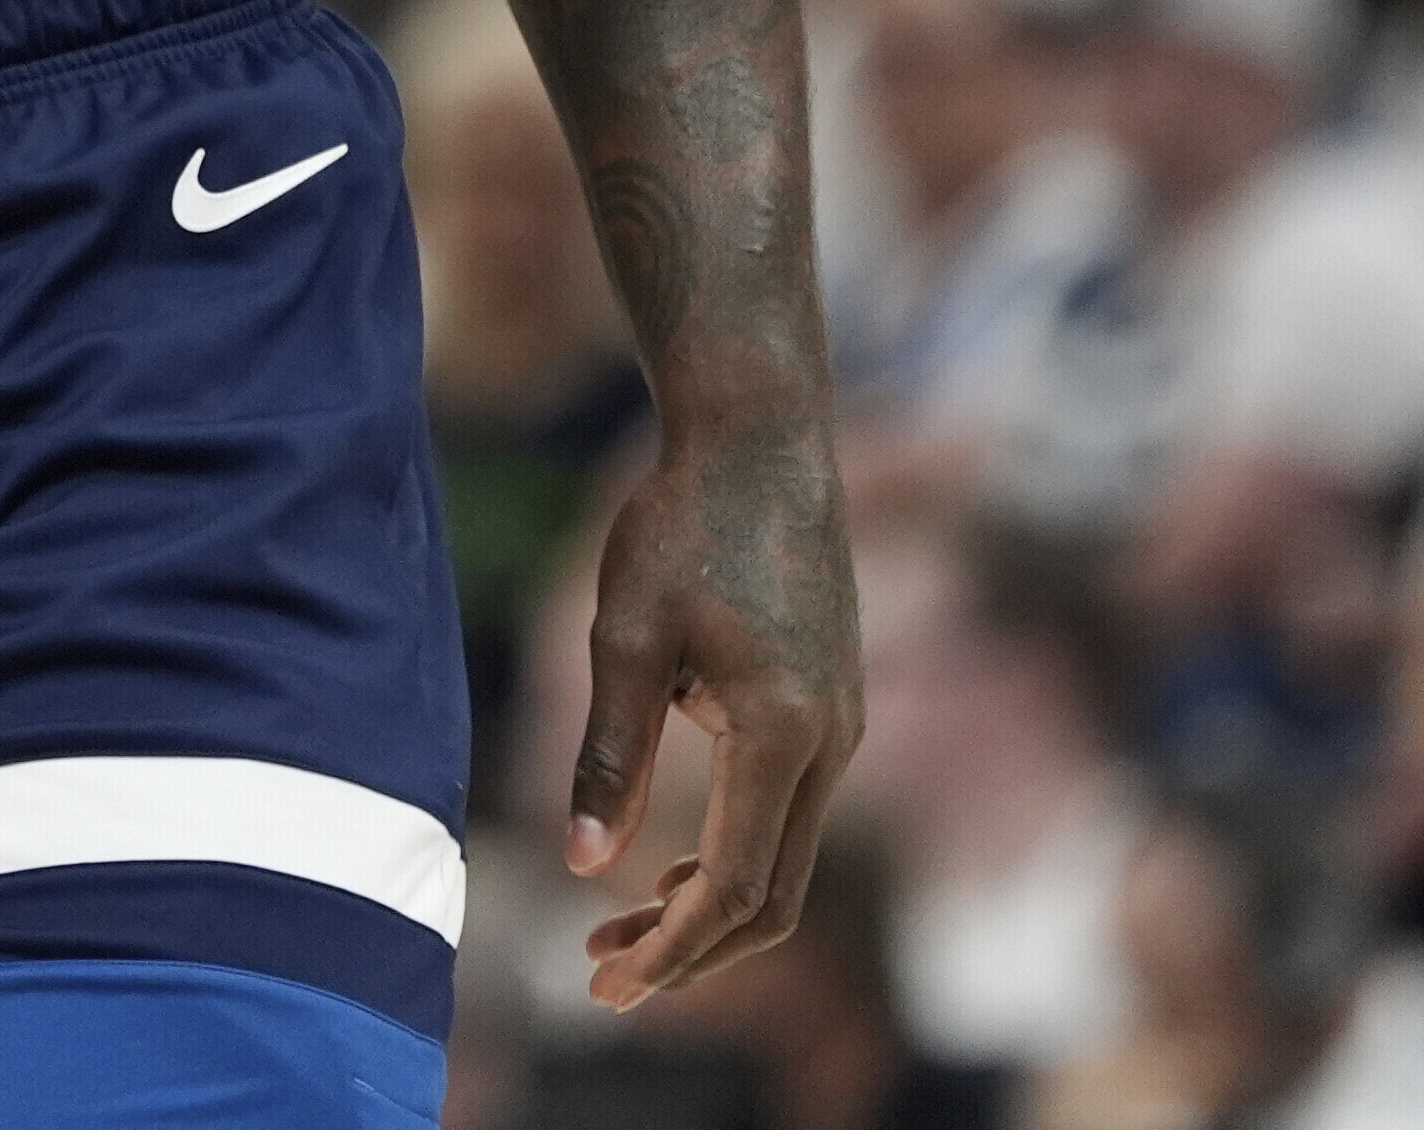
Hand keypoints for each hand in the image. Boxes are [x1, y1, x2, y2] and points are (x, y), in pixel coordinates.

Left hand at [564, 409, 862, 1008]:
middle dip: (691, 951)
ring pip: (784, 861)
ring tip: (617, 930)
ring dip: (708, 909)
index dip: (673, 951)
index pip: (736, 888)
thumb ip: (607, 755)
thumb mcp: (624, 636)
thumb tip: (582, 865)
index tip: (606, 984)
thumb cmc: (684, 524)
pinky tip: (668, 864)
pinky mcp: (831, 705)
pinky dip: (732, 858)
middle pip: (773, 898)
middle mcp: (832, 741)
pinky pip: (789, 816)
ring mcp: (841, 725)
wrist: (761, 439)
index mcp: (783, 732)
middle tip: (601, 976)